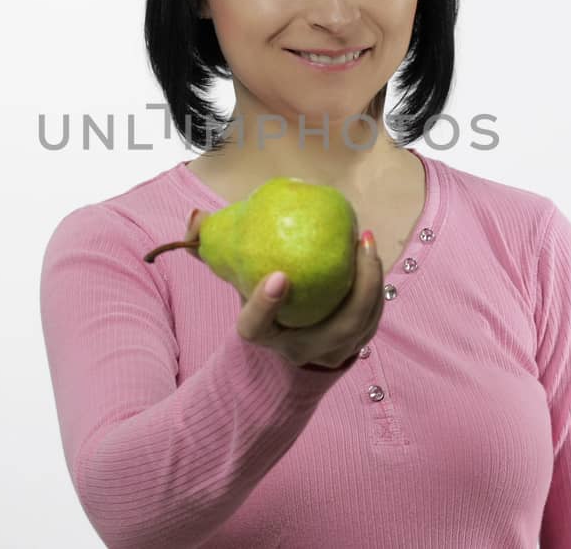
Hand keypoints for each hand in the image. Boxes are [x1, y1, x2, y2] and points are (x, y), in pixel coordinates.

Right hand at [185, 210, 386, 370]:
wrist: (284, 347)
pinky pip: (371, 318)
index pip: (256, 327)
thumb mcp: (236, 279)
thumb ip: (213, 249)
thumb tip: (195, 217)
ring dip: (371, 282)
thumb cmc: (259, 302)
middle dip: (357, 287)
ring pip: (361, 323)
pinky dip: (375, 288)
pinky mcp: (351, 347)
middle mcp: (296, 351)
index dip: (265, 305)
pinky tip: (370, 255)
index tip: (278, 276)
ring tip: (366, 241)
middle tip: (357, 240)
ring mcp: (328, 353)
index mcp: (260, 336)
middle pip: (336, 328)